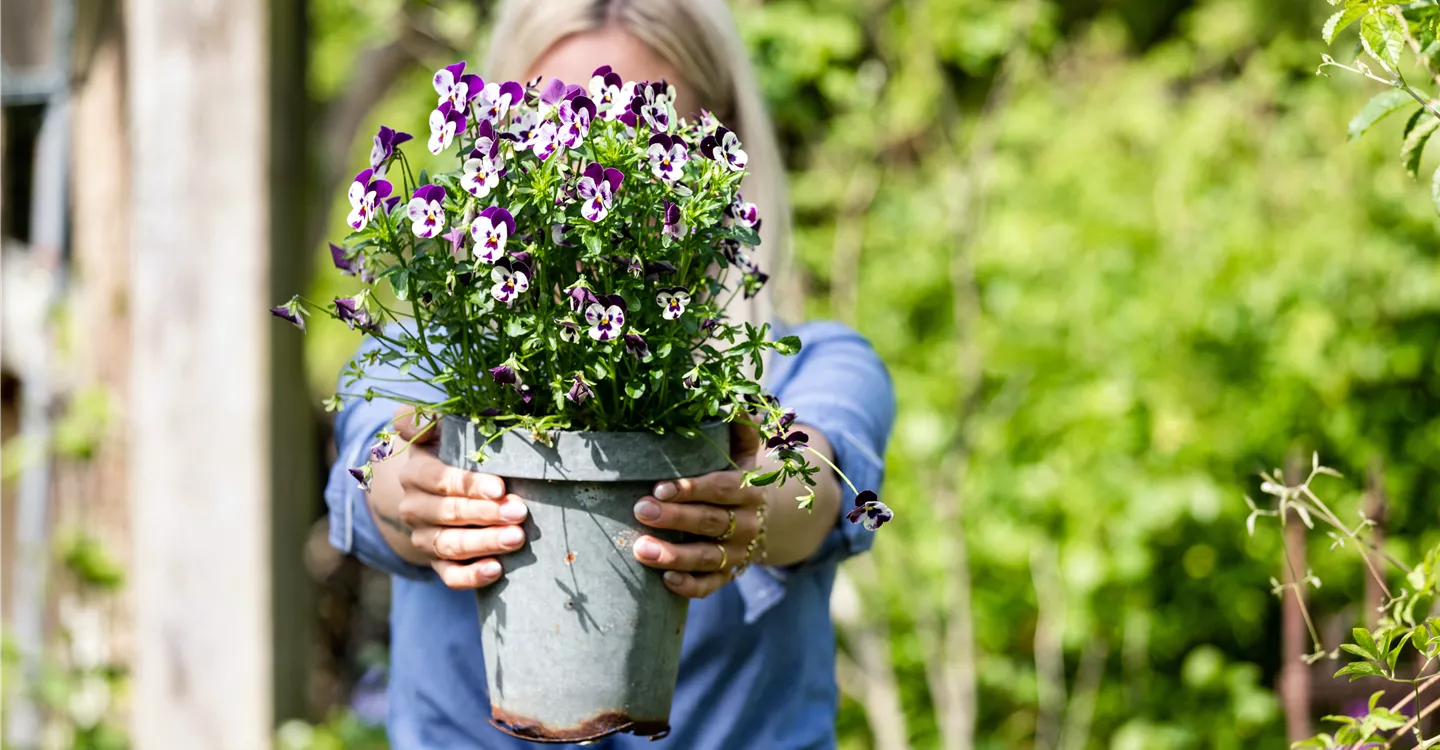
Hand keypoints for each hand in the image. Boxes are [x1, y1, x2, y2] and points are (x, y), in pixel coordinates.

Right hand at [390, 407, 529, 589]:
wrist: (437, 491)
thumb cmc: (451, 454)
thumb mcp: (439, 432)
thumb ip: (423, 420)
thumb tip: (412, 417)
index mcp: (415, 474)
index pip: (439, 480)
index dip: (469, 485)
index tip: (500, 488)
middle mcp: (414, 508)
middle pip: (448, 514)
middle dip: (486, 514)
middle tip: (520, 512)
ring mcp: (424, 538)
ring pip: (450, 545)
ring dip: (484, 543)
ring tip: (516, 538)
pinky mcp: (437, 563)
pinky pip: (449, 575)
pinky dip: (471, 576)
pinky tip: (497, 570)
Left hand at [631, 421, 765, 598]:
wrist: (764, 516)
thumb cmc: (738, 474)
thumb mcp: (743, 449)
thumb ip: (740, 426)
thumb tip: (736, 402)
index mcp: (749, 488)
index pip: (722, 488)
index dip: (692, 488)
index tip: (660, 486)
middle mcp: (747, 522)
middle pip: (710, 522)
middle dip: (675, 518)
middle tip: (641, 510)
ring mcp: (737, 552)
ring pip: (708, 557)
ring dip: (674, 555)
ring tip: (640, 550)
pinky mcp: (727, 574)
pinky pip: (711, 585)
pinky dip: (689, 586)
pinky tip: (665, 580)